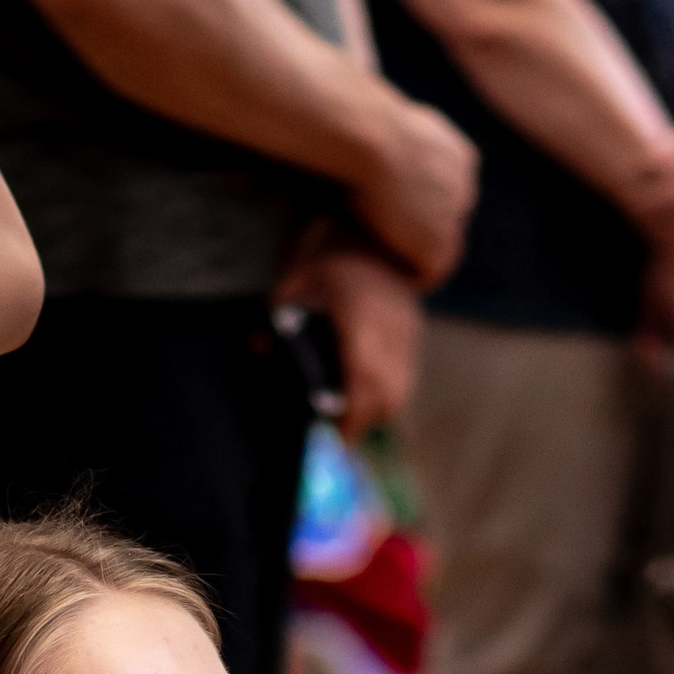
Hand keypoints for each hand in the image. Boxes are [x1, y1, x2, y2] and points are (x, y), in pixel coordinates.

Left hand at [275, 230, 422, 437]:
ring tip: (352, 418)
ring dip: (378, 410)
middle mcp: (391, 327)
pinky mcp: (414, 332)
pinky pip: (407, 376)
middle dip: (367, 422)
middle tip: (340, 435)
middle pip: (390, 394)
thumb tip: (259, 351)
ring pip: (402, 389)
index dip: (354, 418)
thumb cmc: (328, 256)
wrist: (371, 232)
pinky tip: (367, 394)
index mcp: (360, 315)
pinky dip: (388, 393)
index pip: (364, 378)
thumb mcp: (294, 282)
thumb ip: (278, 319)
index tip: (338, 441)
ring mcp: (408, 330)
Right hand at [347, 86, 478, 283]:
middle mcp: (466, 189)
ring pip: (441, 251)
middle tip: (384, 247)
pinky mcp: (438, 247)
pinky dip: (409, 278)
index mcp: (460, 159)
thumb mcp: (388, 121)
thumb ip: (391, 136)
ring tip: (383, 267)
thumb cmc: (362, 121)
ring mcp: (455, 220)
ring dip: (413, 260)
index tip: (388, 218)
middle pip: (446, 224)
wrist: (369, 134)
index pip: (445, 195)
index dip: (417, 210)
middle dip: (418, 236)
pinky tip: (384, 277)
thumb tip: (362, 119)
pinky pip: (429, 274)